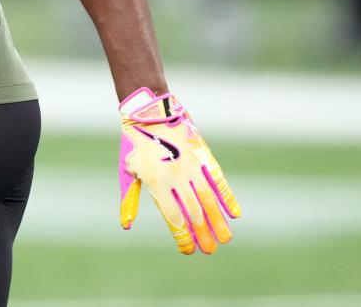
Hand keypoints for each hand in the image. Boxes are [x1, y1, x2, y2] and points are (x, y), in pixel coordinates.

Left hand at [118, 87, 240, 254]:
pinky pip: (217, 180)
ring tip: (225, 239)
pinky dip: (227, 197)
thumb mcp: (128, 170)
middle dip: (202, 233)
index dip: (181, 235)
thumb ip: (130, 199)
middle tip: (210, 250)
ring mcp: (191, 165)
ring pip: (208, 199)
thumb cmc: (134, 144)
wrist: (149, 111)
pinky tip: (234, 213)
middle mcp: (176, 176)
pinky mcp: (202, 155)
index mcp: (156, 181)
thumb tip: (126, 226)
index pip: (173, 215)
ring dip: (218, 221)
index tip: (188, 251)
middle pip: (193, 212)